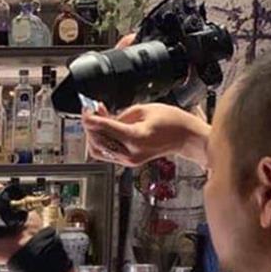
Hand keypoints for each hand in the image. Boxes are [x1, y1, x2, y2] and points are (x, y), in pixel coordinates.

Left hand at [82, 102, 208, 167]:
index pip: (103, 129)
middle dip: (90, 128)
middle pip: (97, 143)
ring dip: (93, 136)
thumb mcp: (142, 110)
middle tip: (90, 113)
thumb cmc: (171, 121)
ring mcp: (129, 160)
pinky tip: (104, 129)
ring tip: (96, 120)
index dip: (90, 119)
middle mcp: (131, 153)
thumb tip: (101, 116)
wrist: (184, 136)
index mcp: (135, 137)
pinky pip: (108, 153)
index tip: (86, 111)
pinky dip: (102, 141)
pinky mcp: (128, 161)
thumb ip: (118, 115)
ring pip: (99, 151)